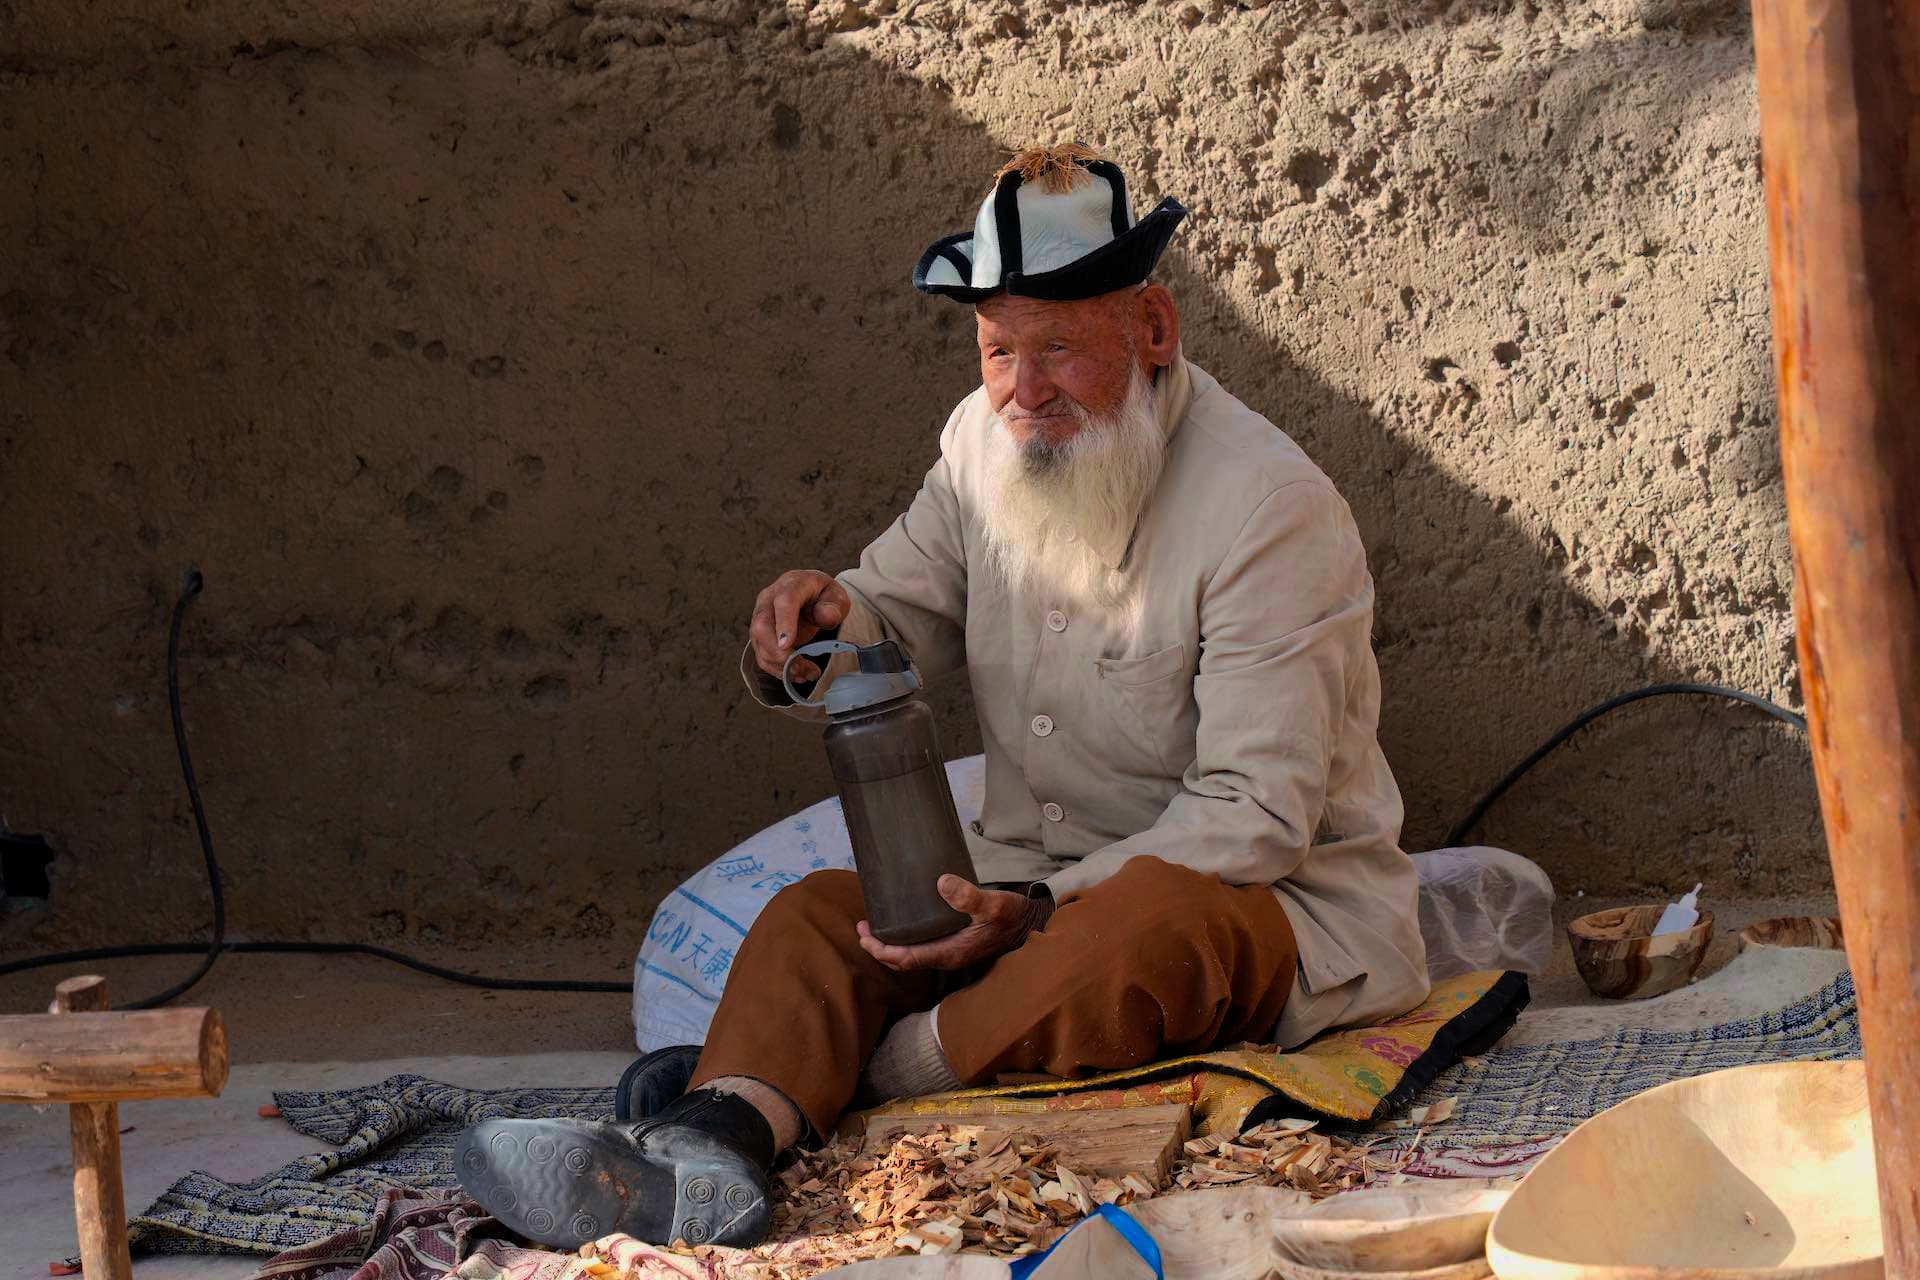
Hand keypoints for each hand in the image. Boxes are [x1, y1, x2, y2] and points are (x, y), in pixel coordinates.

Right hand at [751, 570, 852, 682]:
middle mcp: (769, 599)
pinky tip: (797, 675)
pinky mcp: (760, 636)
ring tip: (806, 674)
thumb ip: (834, 606)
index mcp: (791, 584)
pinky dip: (778, 670)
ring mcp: (761, 617)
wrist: (811, 597)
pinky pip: (762, 656)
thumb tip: (826, 616)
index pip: (783, 601)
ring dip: (781, 665)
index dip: (784, 623)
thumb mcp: (836, 596)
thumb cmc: (823, 596)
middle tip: (802, 668)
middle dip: (779, 653)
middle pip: (762, 626)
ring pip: (760, 644)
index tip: (787, 645)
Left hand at [857, 876, 1043, 971]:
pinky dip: (906, 939)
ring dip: (891, 944)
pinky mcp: (956, 944)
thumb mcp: (993, 904)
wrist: (1033, 925)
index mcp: (950, 953)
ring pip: (912, 954)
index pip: (906, 959)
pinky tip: (904, 922)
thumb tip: (941, 882)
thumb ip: (969, 896)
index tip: (864, 935)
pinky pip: (923, 947)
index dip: (881, 950)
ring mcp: (952, 952)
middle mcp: (947, 957)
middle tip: (861, 928)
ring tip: (875, 926)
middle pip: (903, 961)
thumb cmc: (1013, 917)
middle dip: (879, 948)